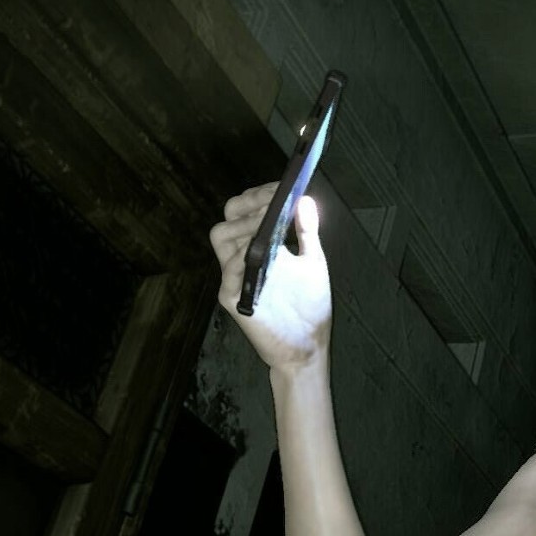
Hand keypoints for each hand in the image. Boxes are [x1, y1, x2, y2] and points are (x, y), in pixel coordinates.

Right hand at [208, 183, 333, 368]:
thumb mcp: (313, 262)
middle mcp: (240, 260)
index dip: (259, 194)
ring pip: (222, 237)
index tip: (283, 186)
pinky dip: (245, 255)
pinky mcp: (234, 300)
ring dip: (246, 224)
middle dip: (250, 203)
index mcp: (257, 248)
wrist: (307, 348)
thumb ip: (307, 231)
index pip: (245, 210)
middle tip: (275, 201)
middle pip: (228, 218)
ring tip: (271, 221)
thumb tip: (304, 198)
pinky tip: (263, 249)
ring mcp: (234, 279)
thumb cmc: (309, 308)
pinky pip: (229, 272)